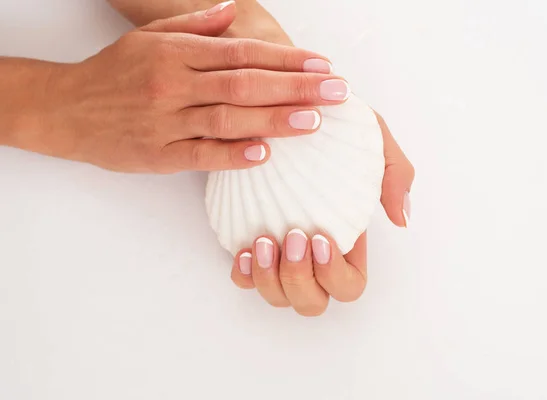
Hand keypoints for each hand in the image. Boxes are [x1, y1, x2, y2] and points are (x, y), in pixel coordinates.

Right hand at [17, 4, 347, 172]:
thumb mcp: (149, 36)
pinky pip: (202, 155)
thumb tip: (234, 10)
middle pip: (246, 84)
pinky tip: (265, 152)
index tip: (322, 65)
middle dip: (296, 87)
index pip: (243, 53)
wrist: (67, 110)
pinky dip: (234, 154)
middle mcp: (174, 84)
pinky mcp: (159, 155)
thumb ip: (195, 24)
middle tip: (336, 92)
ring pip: (229, 118)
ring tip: (314, 120)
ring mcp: (166, 121)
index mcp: (176, 52)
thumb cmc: (113, 73)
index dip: (286, 59)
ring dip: (275, 120)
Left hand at [230, 115, 414, 316]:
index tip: (320, 238)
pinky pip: (244, 280)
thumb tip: (401, 219)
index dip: (334, 275)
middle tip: (294, 236)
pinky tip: (244, 248)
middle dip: (299, 279)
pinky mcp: (250, 242)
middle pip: (310, 302)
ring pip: (276, 296)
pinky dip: (243, 273)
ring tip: (263, 239)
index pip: (348, 286)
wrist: (292, 106)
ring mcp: (280, 253)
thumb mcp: (373, 139)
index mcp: (345, 242)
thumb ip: (394, 176)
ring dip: (269, 277)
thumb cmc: (336, 127)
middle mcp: (312, 256)